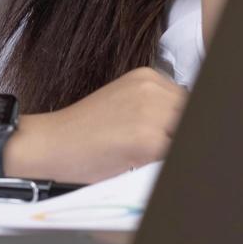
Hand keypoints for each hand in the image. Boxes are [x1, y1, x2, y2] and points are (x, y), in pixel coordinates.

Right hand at [6, 68, 185, 183]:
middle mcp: (152, 89)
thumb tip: (182, 126)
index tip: (172, 136)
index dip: (182, 123)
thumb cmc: (83, 132)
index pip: (189, 101)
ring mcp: (152, 113)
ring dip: (173, 148)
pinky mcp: (149, 141)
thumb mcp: (124, 104)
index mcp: (147, 77)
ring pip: (187, 134)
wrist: (51, 145)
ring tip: (149, 159)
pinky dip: (165, 163)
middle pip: (192, 115)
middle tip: (161, 151)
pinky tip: (146, 166)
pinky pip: (175, 154)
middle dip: (180, 135)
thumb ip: (156, 107)